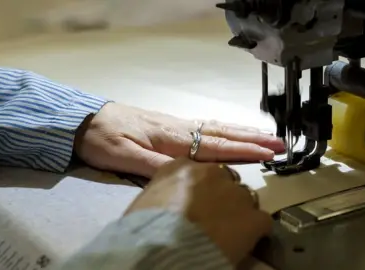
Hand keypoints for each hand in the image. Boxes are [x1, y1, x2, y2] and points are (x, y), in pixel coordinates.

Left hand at [74, 102, 283, 177]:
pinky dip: (225, 128)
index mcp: (172, 138)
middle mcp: (180, 128)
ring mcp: (176, 125)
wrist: (85, 119)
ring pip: (216, 127)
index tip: (268, 154)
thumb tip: (188, 172)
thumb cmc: (103, 138)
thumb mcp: (123, 156)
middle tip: (279, 143)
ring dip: (243, 132)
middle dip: (252, 139)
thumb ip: (155, 165)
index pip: (214, 146)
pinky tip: (231, 131)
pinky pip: (205, 126)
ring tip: (265, 136)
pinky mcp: (171, 125)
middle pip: (222, 134)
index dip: (243, 151)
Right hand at [124, 158, 271, 264]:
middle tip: (215, 219)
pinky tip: (245, 242)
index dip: (203, 189)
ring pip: (246, 198)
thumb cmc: (144, 228)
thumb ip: (166, 191)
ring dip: (240, 212)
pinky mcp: (253, 217)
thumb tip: (171, 200)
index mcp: (182, 166)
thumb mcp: (147, 200)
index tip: (200, 204)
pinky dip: (256, 231)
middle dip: (224, 197)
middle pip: (227, 180)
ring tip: (229, 232)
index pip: (202, 171)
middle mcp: (213, 172)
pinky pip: (262, 220)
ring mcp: (236, 192)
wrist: (161, 247)